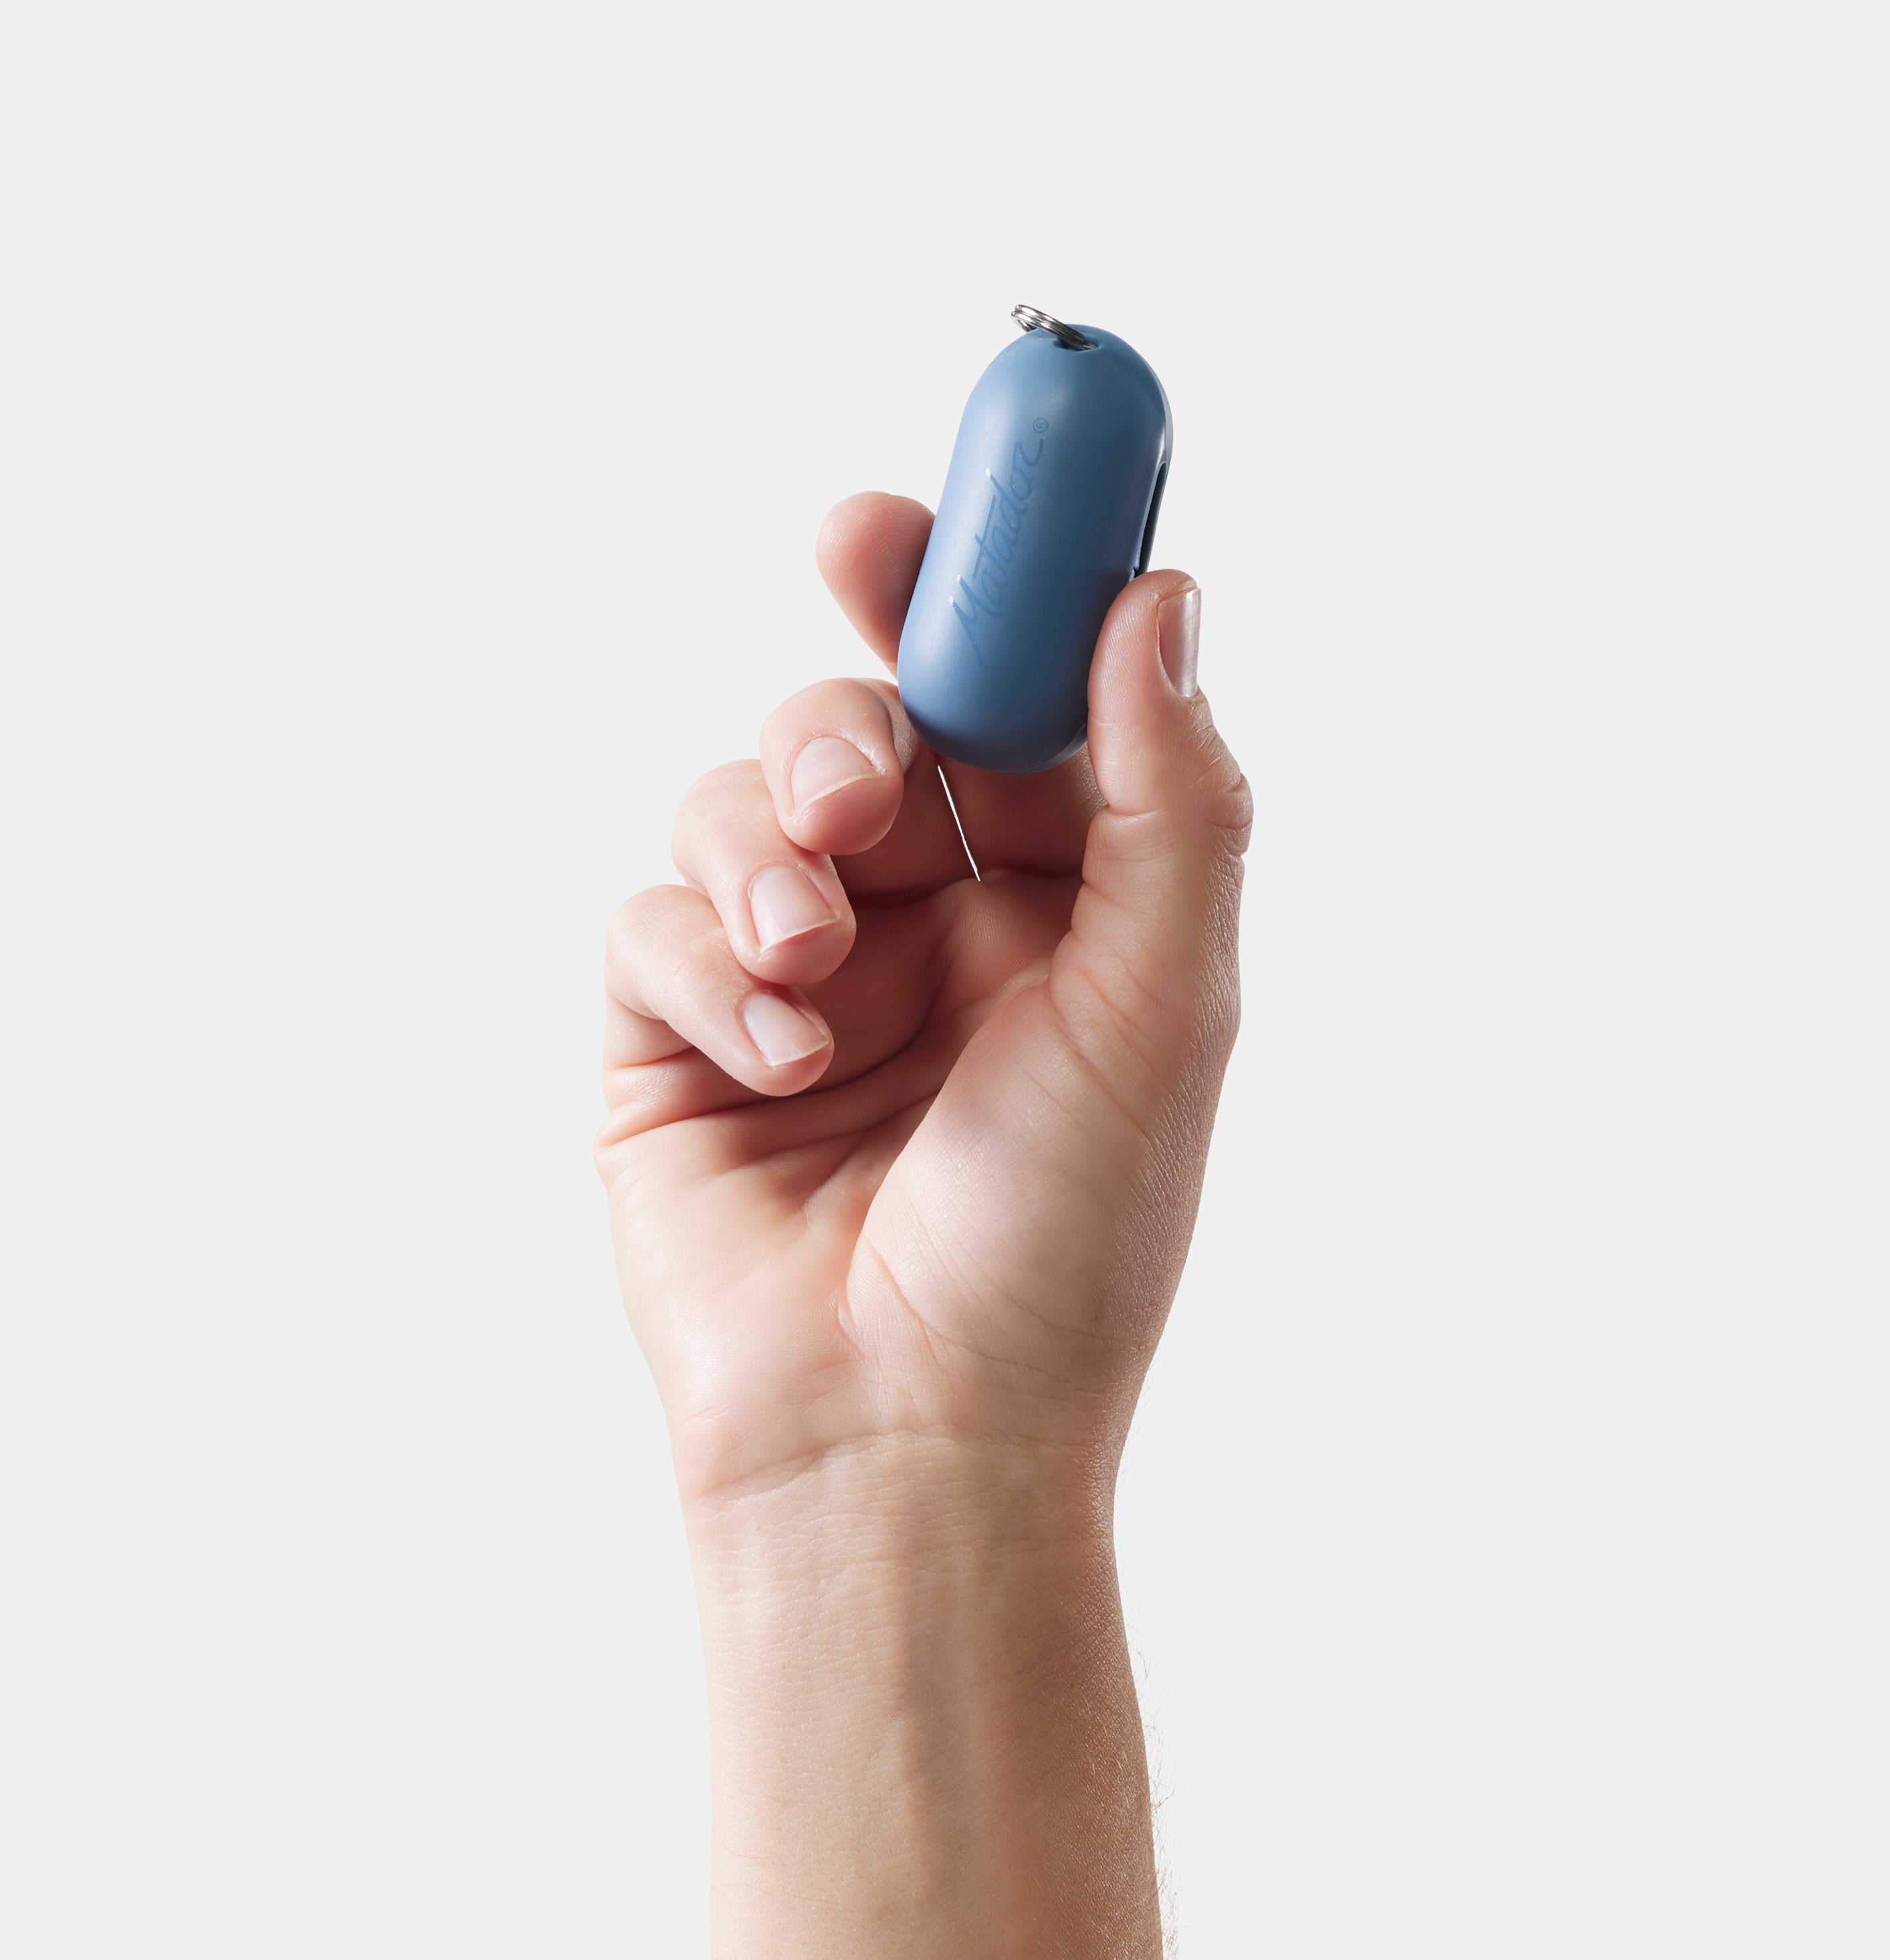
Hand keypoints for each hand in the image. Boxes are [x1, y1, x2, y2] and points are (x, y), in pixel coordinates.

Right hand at [597, 491, 1250, 1508]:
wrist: (907, 1446)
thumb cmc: (1063, 1246)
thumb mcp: (1161, 1006)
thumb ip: (1169, 795)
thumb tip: (1160, 596)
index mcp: (1061, 904)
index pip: (1008, 703)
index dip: (965, 598)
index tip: (915, 514)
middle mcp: (928, 927)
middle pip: (858, 730)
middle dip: (841, 730)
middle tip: (857, 787)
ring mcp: (793, 980)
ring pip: (734, 804)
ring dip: (767, 857)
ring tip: (815, 962)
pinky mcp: (672, 1043)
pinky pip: (650, 925)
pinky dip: (707, 975)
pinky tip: (778, 1069)